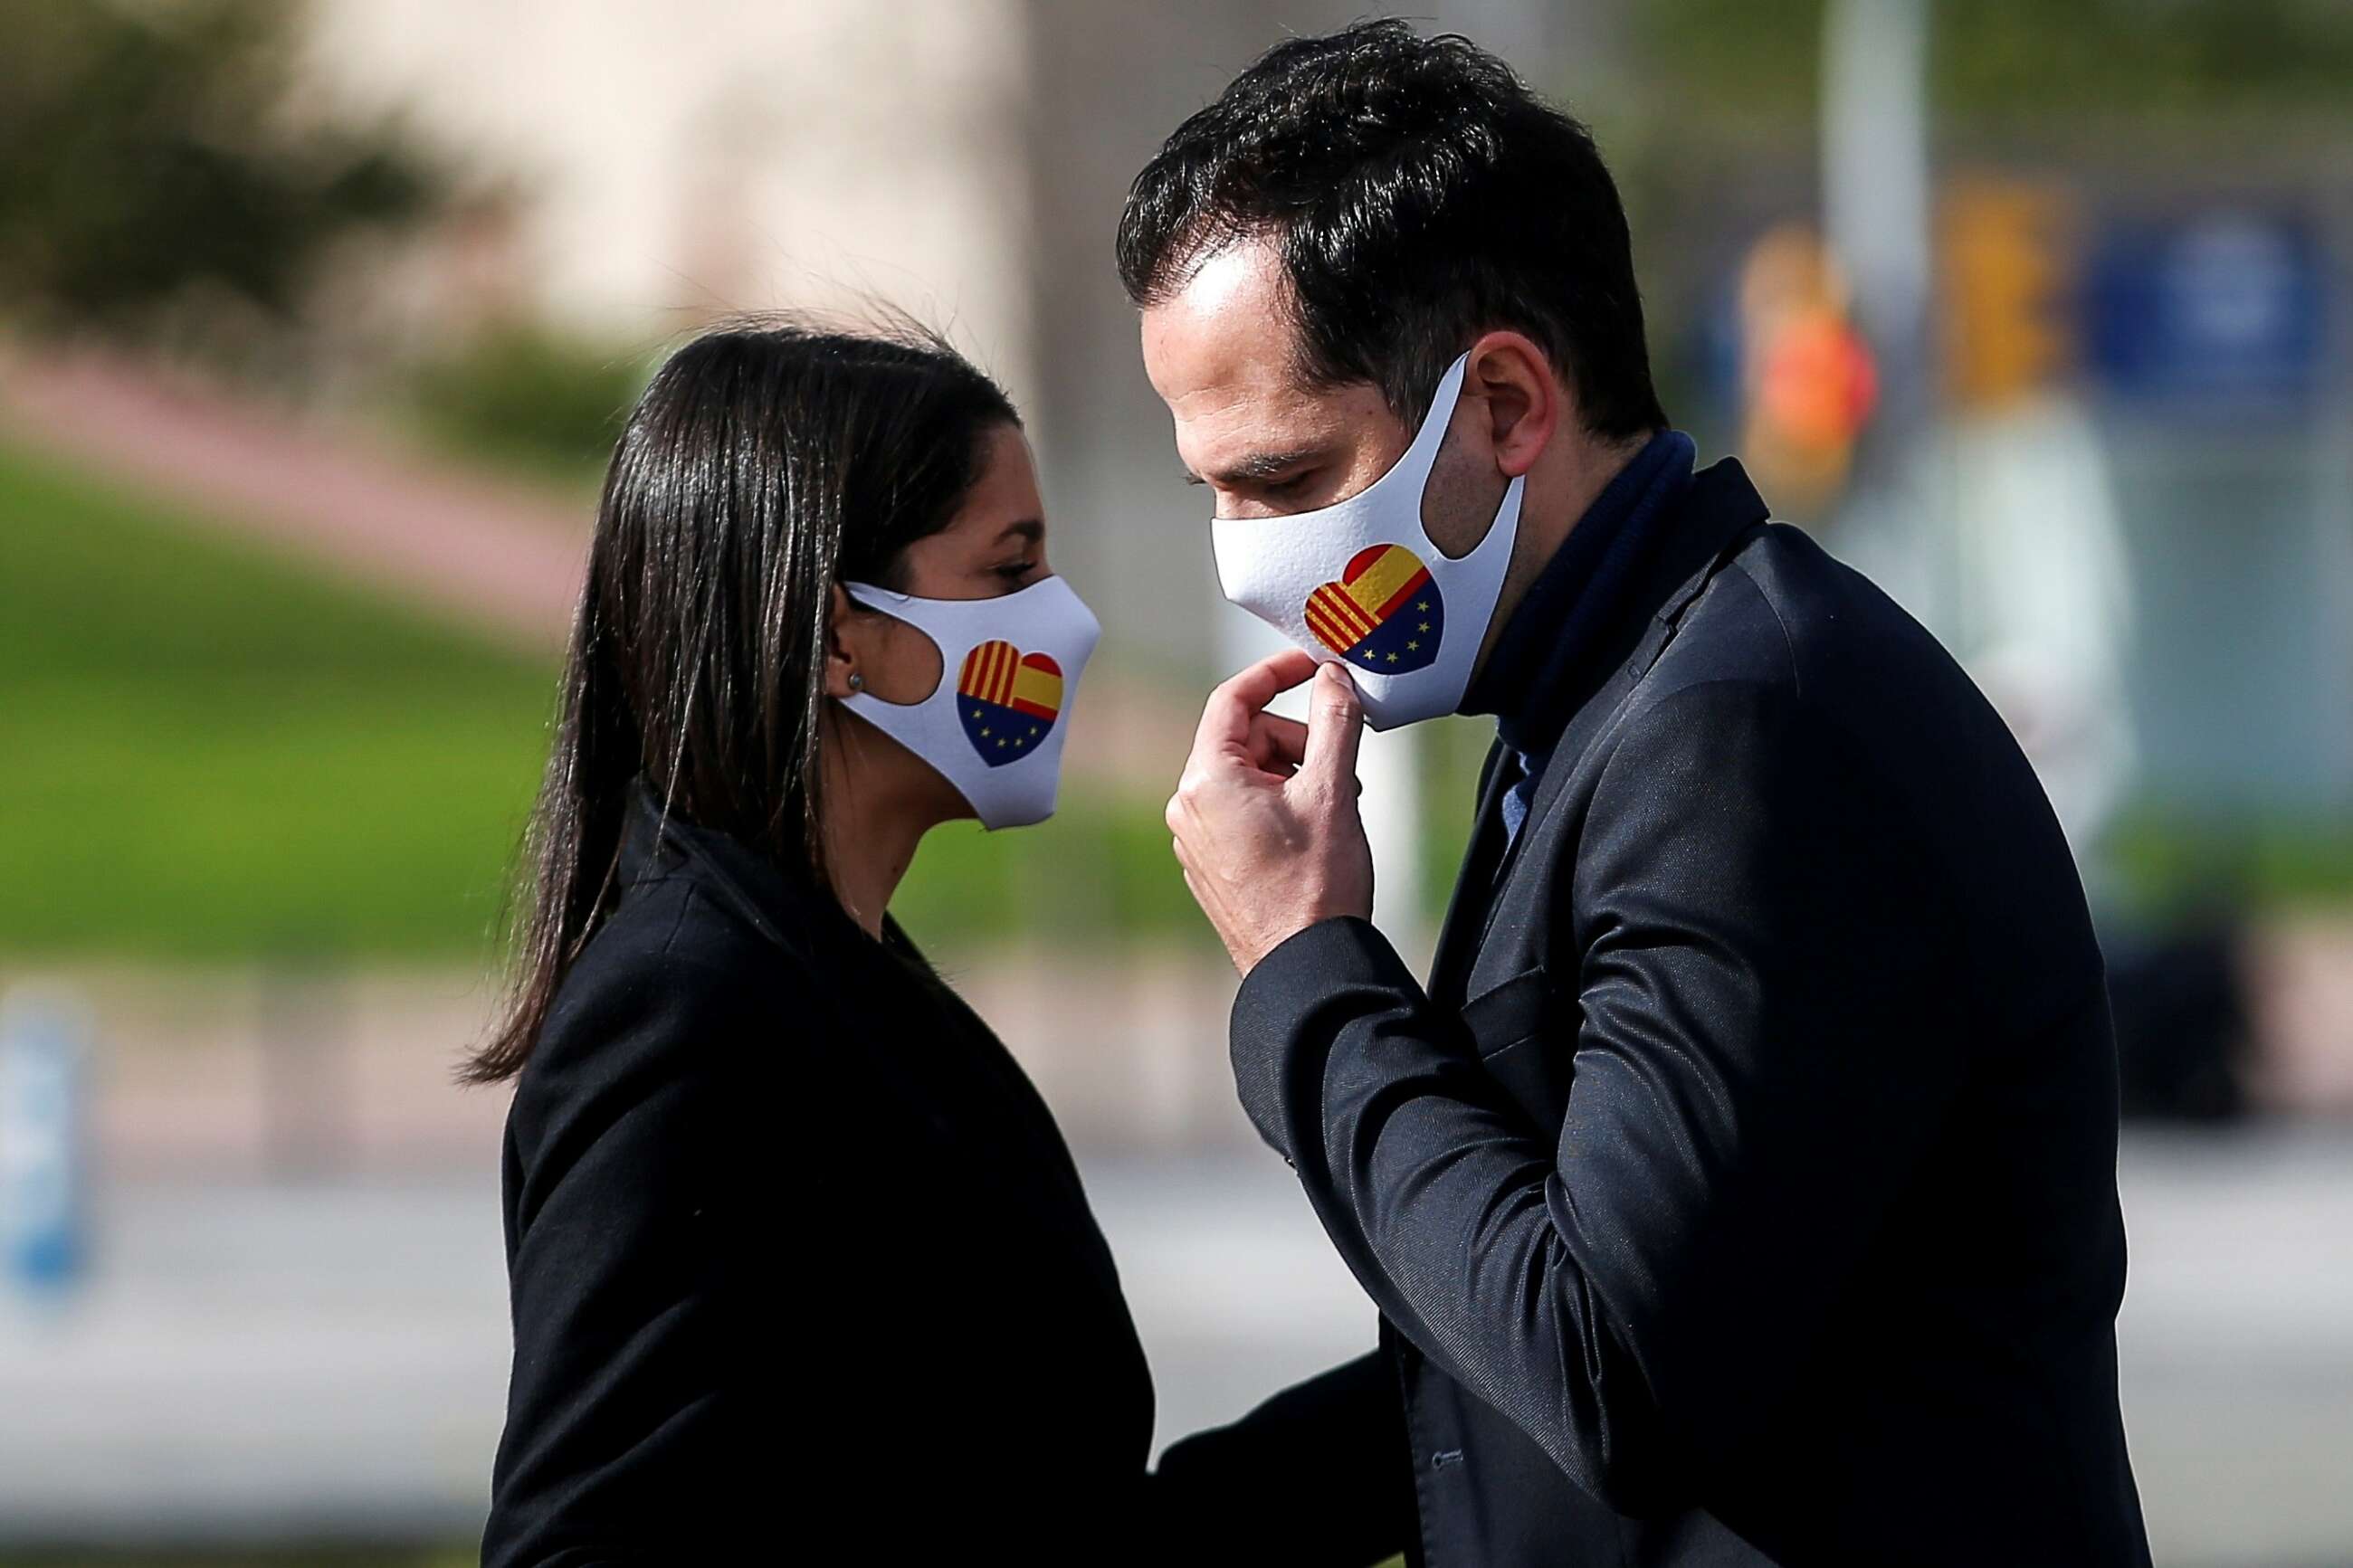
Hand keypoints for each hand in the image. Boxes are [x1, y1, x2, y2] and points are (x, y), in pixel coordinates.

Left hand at [1168, 650, 1373, 974]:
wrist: (1306, 967)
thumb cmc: (1316, 885)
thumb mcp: (1333, 790)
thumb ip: (1335, 721)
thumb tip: (1334, 677)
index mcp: (1207, 781)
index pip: (1233, 699)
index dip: (1276, 673)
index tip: (1313, 666)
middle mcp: (1188, 807)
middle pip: (1246, 740)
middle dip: (1297, 744)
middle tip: (1342, 772)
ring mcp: (1194, 840)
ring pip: (1248, 777)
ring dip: (1294, 778)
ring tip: (1334, 811)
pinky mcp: (1209, 865)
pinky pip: (1242, 812)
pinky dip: (1280, 807)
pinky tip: (1314, 836)